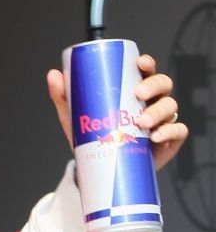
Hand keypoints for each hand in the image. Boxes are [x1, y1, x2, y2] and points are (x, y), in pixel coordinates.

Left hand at [46, 53, 187, 172]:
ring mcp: (162, 119)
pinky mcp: (169, 139)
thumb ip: (64, 96)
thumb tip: (54, 75)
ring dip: (158, 111)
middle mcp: (151, 101)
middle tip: (138, 94)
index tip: (140, 63)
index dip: (147, 64)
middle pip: (163, 84)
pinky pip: (178, 131)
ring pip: (170, 106)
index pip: (146, 71)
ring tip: (142, 122)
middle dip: (154, 85)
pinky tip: (156, 136)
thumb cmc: (94, 135)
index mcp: (133, 90)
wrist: (101, 168)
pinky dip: (170, 131)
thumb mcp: (76, 115)